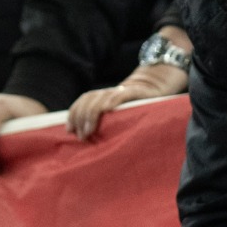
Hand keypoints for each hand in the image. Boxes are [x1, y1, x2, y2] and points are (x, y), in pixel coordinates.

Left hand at [66, 62, 187, 140]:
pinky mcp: (135, 93)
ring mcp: (121, 91)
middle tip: (81, 136)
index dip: (74, 113)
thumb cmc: (136, 108)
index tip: (69, 129)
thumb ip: (104, 120)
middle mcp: (109, 92)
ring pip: (100, 98)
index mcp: (103, 96)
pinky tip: (106, 110)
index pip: (84, 100)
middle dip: (81, 118)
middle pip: (88, 100)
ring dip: (91, 114)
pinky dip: (112, 101)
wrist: (157, 88)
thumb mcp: (118, 113)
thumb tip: (86, 137)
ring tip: (88, 131)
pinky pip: (120, 96)